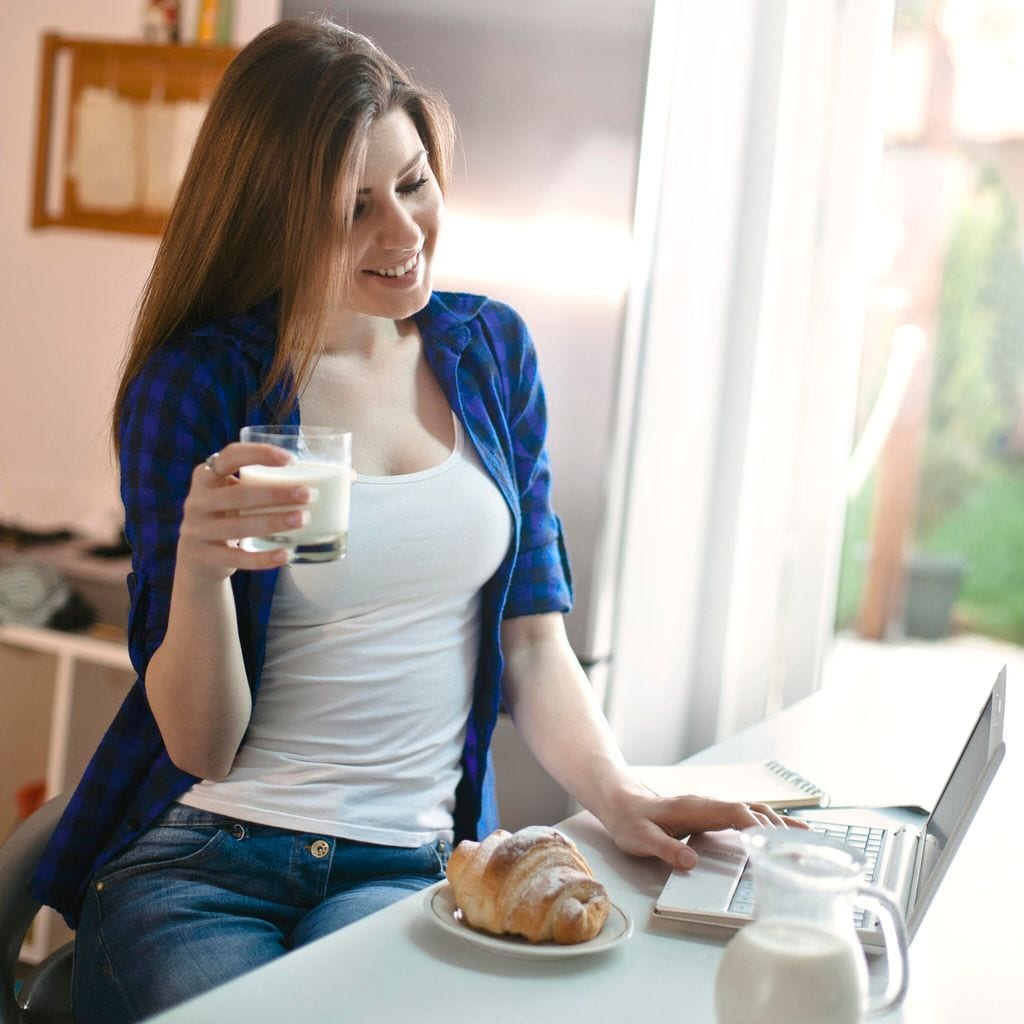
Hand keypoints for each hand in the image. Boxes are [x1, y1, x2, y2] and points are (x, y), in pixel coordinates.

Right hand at [176, 443, 312, 580]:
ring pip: (239, 527)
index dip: (259, 454)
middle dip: (276, 494)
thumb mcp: (229, 493)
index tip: (290, 460)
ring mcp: (198, 530)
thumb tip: (310, 479)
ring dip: (274, 522)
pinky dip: (263, 558)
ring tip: (303, 519)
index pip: (230, 457)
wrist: (196, 555)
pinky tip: (286, 554)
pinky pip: (238, 558)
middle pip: (239, 495)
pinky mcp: (205, 557)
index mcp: (205, 477)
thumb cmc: (224, 514)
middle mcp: (197, 501)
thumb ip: (255, 483)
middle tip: (308, 494)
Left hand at [600, 790, 810, 871]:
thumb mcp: (641, 839)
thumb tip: (692, 862)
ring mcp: (713, 809)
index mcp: (694, 807)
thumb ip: (665, 849)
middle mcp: (708, 805)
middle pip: (752, 811)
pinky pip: (746, 819)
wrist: (622, 804)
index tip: (776, 843)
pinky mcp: (713, 817)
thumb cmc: (631, 821)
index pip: (734, 813)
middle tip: (806, 848)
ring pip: (753, 813)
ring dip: (779, 825)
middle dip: (779, 827)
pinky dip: (768, 826)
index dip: (756, 827)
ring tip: (809, 841)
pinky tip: (784, 836)